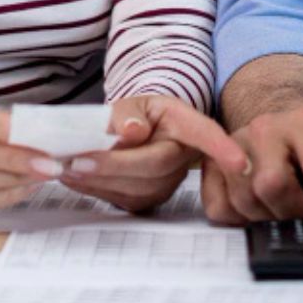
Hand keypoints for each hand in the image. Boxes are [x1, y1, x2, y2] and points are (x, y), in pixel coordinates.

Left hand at [58, 96, 249, 213]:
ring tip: (64, 167)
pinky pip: (123, 200)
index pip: (205, 135)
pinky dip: (95, 189)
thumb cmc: (137, 114)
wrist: (133, 132)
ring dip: (97, 181)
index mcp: (185, 124)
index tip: (238, 163)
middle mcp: (182, 156)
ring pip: (137, 189)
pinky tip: (74, 177)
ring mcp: (168, 182)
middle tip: (73, 161)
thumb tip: (132, 132)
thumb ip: (129, 113)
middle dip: (112, 166)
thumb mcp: (133, 101)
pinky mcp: (149, 199)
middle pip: (155, 167)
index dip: (221, 149)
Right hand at [200, 101, 302, 227]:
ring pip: (245, 199)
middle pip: (271, 183)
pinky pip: (218, 207)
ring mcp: (233, 145)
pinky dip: (240, 220)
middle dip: (294, 212)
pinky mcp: (211, 165)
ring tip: (285, 209)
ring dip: (269, 219)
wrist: (286, 127)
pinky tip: (258, 210)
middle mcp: (265, 128)